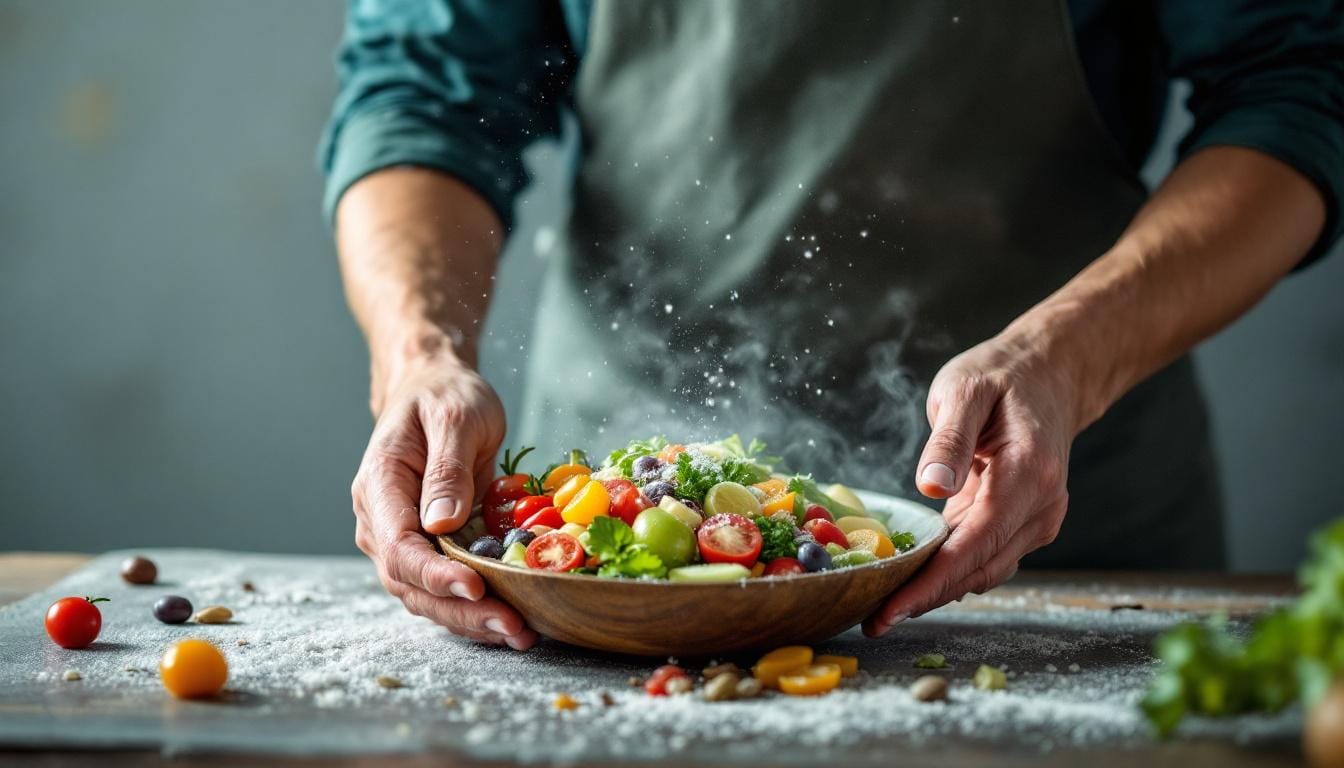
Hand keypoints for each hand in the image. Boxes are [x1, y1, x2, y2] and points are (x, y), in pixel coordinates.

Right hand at [351, 351, 537, 648]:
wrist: (434, 390)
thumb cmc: (444, 396)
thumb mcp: (456, 417)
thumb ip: (448, 468)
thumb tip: (441, 522)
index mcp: (380, 486)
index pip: (399, 545)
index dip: (435, 574)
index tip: (476, 588)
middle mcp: (381, 521)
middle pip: (410, 584)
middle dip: (460, 612)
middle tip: (512, 629)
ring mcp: (401, 539)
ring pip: (426, 596)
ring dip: (470, 620)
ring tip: (519, 636)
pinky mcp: (428, 547)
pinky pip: (445, 588)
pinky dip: (476, 608)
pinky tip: (512, 622)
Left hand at [864, 334, 1074, 635]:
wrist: (1049, 374)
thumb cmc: (1000, 376)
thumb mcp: (965, 390)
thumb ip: (948, 440)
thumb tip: (931, 487)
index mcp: (1029, 474)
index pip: (976, 543)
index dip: (932, 582)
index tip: (890, 608)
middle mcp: (1043, 506)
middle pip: (979, 568)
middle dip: (926, 598)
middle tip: (871, 620)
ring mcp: (1038, 519)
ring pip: (984, 571)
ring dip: (937, 592)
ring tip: (883, 607)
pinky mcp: (1025, 523)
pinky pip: (985, 557)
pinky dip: (951, 573)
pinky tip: (912, 581)